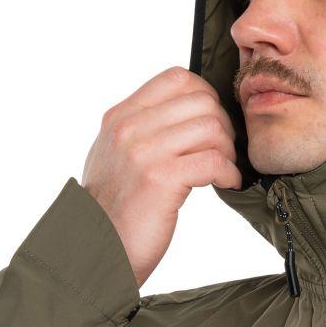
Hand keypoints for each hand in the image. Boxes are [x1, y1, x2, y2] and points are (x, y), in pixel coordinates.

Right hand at [81, 66, 241, 285]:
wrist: (96, 249)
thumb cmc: (114, 207)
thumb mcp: (116, 154)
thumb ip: (142, 127)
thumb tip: (186, 110)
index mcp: (121, 117)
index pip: (176, 78)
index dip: (206, 95)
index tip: (212, 120)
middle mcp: (129, 128)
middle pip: (201, 100)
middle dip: (223, 125)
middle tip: (224, 149)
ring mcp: (143, 152)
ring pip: (212, 127)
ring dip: (228, 149)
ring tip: (224, 169)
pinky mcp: (160, 179)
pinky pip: (214, 160)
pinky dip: (229, 172)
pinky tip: (226, 183)